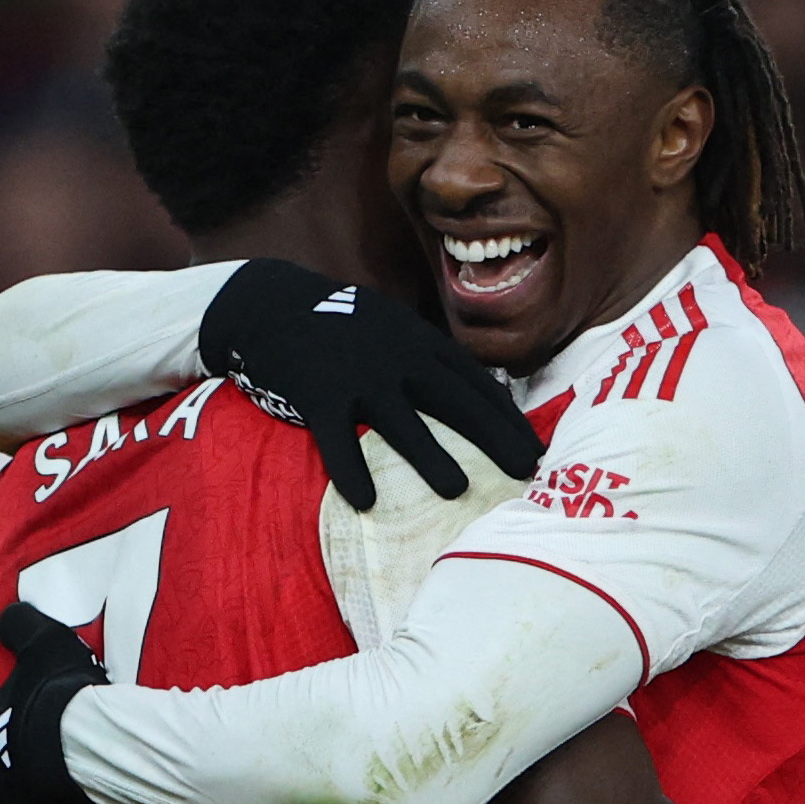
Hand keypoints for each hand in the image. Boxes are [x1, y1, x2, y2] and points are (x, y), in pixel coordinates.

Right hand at [200, 259, 541, 510]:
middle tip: (524, 470)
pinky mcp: (317, 393)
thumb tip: (470, 386)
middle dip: (494, 436)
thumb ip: (426, 352)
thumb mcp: (392, 324)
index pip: (476, 382)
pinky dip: (351, 470)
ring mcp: (358, 375)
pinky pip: (337, 439)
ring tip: (458, 490)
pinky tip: (366, 501)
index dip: (508, 417)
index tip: (533, 447)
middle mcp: (397, 356)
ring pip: (402, 422)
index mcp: (419, 340)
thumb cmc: (337, 322)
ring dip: (432, 457)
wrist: (271, 302)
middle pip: (456, 401)